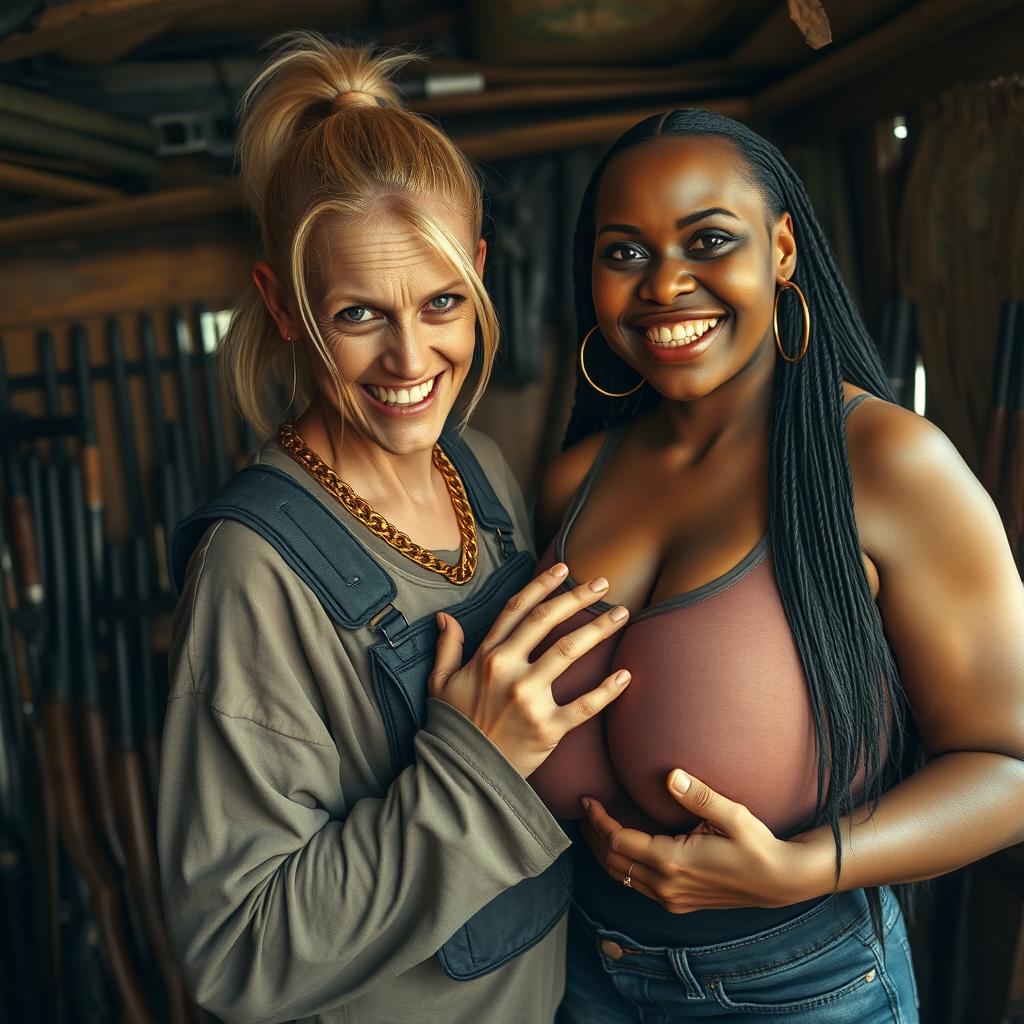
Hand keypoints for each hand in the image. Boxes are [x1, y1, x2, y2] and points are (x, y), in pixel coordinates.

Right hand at [428, 563, 630, 777]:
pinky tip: (626, 675)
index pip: (517, 609)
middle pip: (547, 621)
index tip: (563, 568)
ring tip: (621, 614)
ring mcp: (529, 699)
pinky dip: (608, 690)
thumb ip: (447, 647)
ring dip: (598, 629)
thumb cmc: (454, 727)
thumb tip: (444, 617)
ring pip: (568, 652)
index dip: (541, 585)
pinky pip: (584, 705)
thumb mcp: (441, 683)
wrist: (462, 775)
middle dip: (577, 597)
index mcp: (487, 656)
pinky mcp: (548, 729)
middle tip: (603, 583)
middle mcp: (508, 670)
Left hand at [580, 770, 829, 912]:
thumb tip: (671, 775)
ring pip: (621, 877)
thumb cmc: (758, 845)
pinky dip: (620, 866)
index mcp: (674, 863)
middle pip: (612, 862)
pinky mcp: (679, 903)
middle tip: (583, 810)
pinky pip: (636, 886)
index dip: (599, 821)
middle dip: (593, 836)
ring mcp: (672, 899)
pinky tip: (620, 847)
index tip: (587, 800)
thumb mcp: (734, 815)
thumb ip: (700, 796)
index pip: (619, 842)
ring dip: (603, 852)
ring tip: (593, 826)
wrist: (780, 882)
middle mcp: (667, 886)